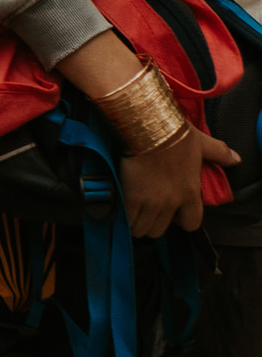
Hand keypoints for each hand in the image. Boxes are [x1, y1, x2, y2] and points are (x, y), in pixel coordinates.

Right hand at [119, 123, 240, 237]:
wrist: (146, 126)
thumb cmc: (174, 133)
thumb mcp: (201, 142)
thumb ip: (219, 152)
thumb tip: (236, 159)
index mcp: (191, 192)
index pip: (191, 224)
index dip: (181, 220)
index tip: (173, 211)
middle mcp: (172, 202)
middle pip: (160, 230)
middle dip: (152, 223)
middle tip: (147, 210)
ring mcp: (151, 201)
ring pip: (142, 229)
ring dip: (136, 222)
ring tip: (131, 211)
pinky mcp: (131, 196)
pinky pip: (127, 219)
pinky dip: (122, 216)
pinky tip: (120, 207)